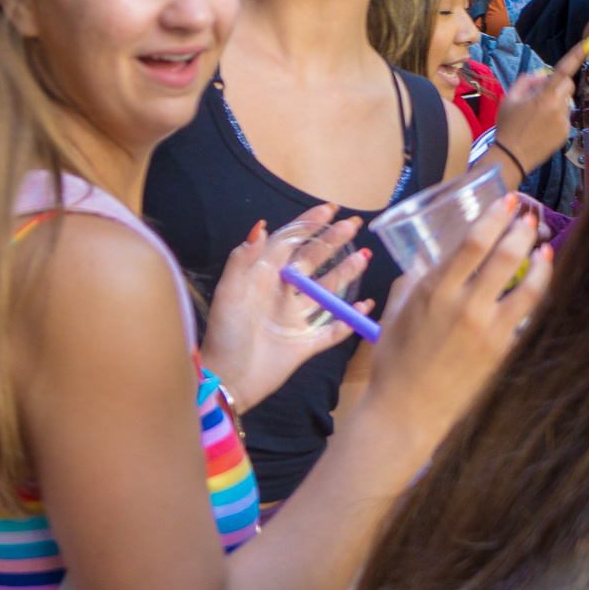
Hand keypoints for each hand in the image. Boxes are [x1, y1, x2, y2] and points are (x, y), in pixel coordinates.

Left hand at [198, 205, 371, 410]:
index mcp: (263, 279)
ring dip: (345, 274)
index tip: (329, 209)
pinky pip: (333, 329)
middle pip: (313, 263)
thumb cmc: (223, 335)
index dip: (309, 225)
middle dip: (332, 243)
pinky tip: (364, 305)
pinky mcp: (305, 344)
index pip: (290, 244)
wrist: (228, 380)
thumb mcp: (228, 294)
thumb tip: (262, 227)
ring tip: (363, 257)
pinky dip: (350, 319)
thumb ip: (242, 260)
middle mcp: (281, 295)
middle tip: (353, 226)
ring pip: (327, 291)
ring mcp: (294, 319)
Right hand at [362, 194, 549, 452]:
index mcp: (434, 292)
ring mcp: (488, 331)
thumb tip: (425, 260)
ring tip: (543, 248)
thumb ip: (412, 282)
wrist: (406, 411)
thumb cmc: (394, 362)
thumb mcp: (395, 314)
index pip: (472, 243)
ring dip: (539, 262)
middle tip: (528, 217)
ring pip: (528, 287)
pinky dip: (539, 297)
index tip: (505, 201)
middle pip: (505, 256)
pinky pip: (528, 319)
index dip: (493, 217)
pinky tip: (542, 286)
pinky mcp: (502, 353)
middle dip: (521, 230)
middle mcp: (464, 307)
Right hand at [488, 39, 588, 172]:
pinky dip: (556, 116)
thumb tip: (541, 75)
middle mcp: (557, 108)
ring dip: (556, 102)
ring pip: (566, 101)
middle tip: (538, 95)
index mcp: (542, 97)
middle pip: (568, 84)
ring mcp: (564, 121)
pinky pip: (565, 116)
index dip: (576, 55)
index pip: (562, 71)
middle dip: (558, 84)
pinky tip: (541, 127)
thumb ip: (526, 81)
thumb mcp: (509, 99)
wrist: (512, 156)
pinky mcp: (566, 132)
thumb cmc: (507, 126)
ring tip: (537, 116)